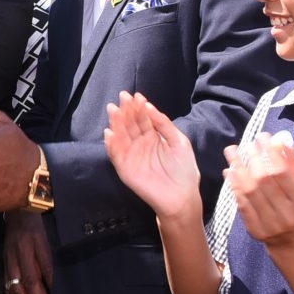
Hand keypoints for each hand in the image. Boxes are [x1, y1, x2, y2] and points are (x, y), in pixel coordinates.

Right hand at [3, 210, 53, 293]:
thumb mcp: (54, 232)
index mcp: (38, 242)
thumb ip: (59, 253)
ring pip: (15, 287)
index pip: (46, 270)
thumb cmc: (43, 220)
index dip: (51, 290)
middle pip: (29, 282)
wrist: (18, 206)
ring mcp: (11, 258)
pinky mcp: (5, 263)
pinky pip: (7, 287)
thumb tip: (68, 280)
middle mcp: (22, 251)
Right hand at [103, 93, 201, 220]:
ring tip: (114, 111)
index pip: (143, 119)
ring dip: (116, 124)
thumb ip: (164, 124)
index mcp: (153, 137)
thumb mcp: (179, 142)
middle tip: (122, 98)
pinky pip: (116, 155)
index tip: (136, 96)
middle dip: (126, 111)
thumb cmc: (184, 171)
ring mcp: (132, 156)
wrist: (182, 197)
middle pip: (130, 125)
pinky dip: (112, 145)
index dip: (139, 107)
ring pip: (121, 137)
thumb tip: (149, 106)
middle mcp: (140, 144)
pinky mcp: (125, 169)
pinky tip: (110, 133)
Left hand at [223, 131, 293, 247]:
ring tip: (231, 152)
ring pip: (249, 192)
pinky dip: (234, 186)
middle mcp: (286, 215)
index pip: (283, 174)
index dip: (270, 153)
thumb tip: (279, 141)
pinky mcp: (255, 230)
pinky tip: (230, 172)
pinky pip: (241, 204)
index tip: (262, 137)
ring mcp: (269, 224)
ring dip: (238, 169)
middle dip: (252, 159)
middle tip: (245, 144)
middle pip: (263, 181)